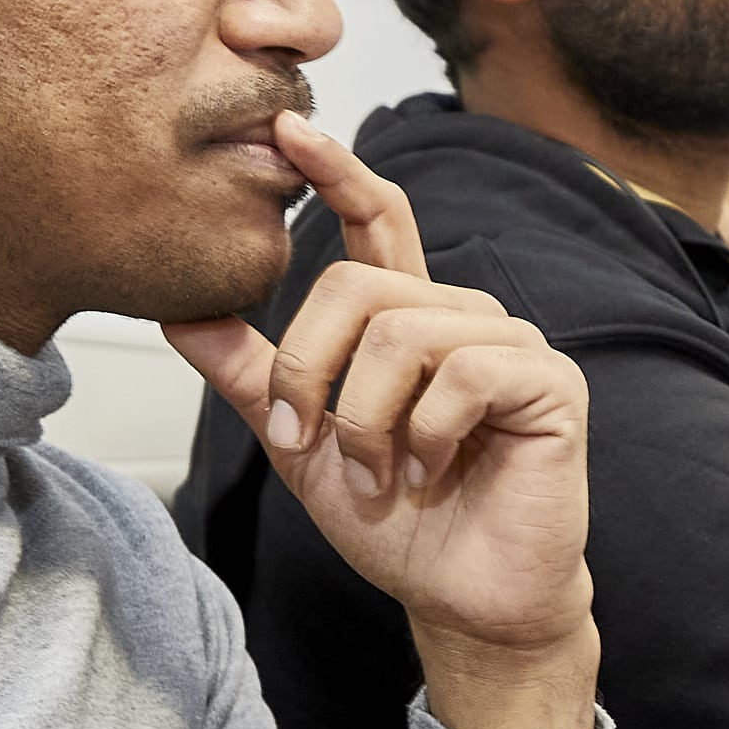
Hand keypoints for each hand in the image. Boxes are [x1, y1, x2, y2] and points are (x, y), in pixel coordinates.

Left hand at [165, 117, 595, 728]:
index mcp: (409, 321)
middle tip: (308, 442)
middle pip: (359, 288)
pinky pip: (462, 375)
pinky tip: (431, 471)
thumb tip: (179, 311)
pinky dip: (424, 436)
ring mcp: (512, 345)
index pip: (376, 222)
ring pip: (403, 333)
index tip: (288, 129)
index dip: (337, 172)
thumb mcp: (302, 444)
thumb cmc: (399, 524)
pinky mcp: (549, 383)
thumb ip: (253, 375)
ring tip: (378, 474)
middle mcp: (463, 318)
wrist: (462, 599)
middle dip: (311, 371)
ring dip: (365, 420)